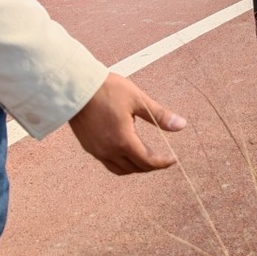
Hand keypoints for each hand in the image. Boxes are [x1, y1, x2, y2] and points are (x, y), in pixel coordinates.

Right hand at [67, 73, 186, 174]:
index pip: (147, 161)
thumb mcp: (138, 100)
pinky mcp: (89, 147)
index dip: (162, 163)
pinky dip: (121, 162)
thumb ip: (159, 116)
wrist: (75, 86)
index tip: (172, 159)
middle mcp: (109, 150)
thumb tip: (181, 125)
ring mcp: (97, 150)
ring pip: (120, 169)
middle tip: (162, 158)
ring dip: (135, 167)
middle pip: (135, 168)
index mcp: (123, 140)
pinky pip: (108, 163)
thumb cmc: (107, 89)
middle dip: (150, 165)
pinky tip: (126, 151)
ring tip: (146, 157)